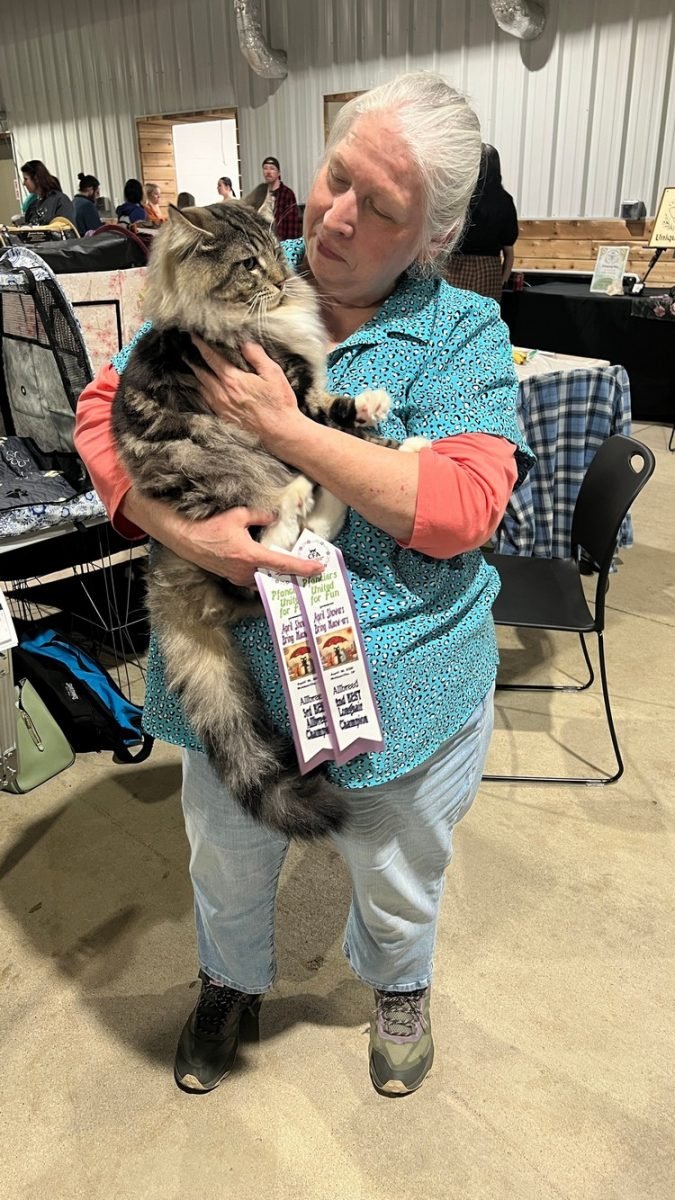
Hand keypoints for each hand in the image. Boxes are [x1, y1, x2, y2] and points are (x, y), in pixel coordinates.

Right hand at [123, 490, 323, 587]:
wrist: (183, 537)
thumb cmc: (208, 525)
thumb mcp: (238, 514)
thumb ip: (260, 515)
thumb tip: (275, 516)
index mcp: (250, 556)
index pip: (283, 564)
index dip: (303, 567)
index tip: (319, 567)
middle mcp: (245, 571)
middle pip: (277, 577)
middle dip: (295, 575)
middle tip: (312, 571)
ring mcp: (237, 577)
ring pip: (265, 579)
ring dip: (279, 575)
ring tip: (295, 569)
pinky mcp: (231, 577)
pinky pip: (253, 578)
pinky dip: (265, 573)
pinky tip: (271, 566)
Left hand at [190, 336, 304, 449]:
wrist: (281, 432)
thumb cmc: (279, 403)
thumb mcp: (273, 373)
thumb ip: (257, 356)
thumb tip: (244, 343)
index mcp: (233, 380)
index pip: (211, 357)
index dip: (200, 345)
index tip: (193, 336)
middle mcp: (222, 393)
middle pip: (200, 372)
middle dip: (193, 360)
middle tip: (187, 351)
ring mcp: (221, 407)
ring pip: (201, 387)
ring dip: (196, 376)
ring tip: (192, 367)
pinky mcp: (223, 417)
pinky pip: (206, 401)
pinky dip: (201, 391)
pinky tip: (202, 387)